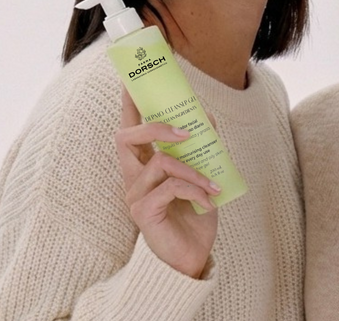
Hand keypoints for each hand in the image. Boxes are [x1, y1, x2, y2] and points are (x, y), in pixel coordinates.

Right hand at [114, 91, 220, 278]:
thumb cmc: (193, 218)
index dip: (128, 104)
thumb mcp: (201, 177)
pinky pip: (171, 187)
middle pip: (126, 137)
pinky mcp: (143, 212)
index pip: (129, 129)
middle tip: (187, 131)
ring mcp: (135, 195)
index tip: (130, 79)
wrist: (192, 257)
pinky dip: (195, 190)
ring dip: (192, 169)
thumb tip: (205, 116)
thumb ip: (200, 150)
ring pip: (159, 162)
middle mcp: (132, 178)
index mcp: (142, 166)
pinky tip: (208, 202)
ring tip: (212, 184)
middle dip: (156, 126)